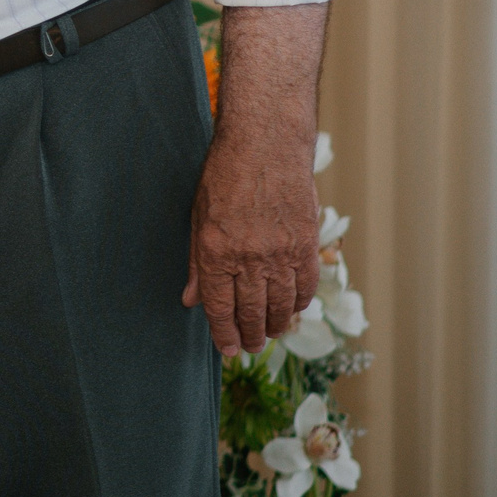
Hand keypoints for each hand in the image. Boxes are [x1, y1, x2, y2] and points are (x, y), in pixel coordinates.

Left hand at [184, 124, 319, 355]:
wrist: (266, 146)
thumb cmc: (224, 176)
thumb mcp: (198, 217)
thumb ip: (197, 263)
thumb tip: (191, 300)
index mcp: (217, 252)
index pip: (220, 307)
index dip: (224, 333)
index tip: (228, 349)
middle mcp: (250, 258)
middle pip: (252, 312)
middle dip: (250, 335)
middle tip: (250, 347)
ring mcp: (281, 254)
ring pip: (282, 306)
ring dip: (277, 325)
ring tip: (271, 334)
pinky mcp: (306, 245)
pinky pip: (305, 286)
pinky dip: (299, 302)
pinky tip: (293, 309)